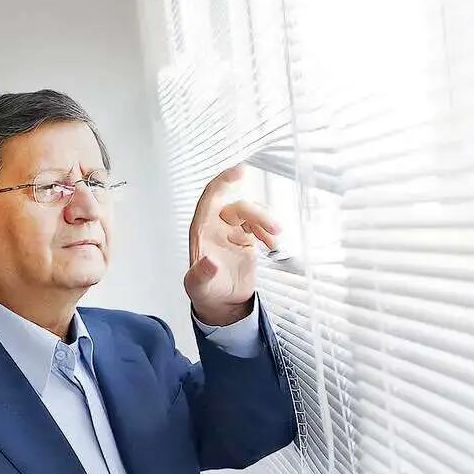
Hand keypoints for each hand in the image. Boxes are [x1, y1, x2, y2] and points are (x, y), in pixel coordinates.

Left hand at [184, 164, 280, 325]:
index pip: (211, 197)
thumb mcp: (198, 287)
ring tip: (275, 240)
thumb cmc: (205, 292)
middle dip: (258, 214)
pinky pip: (260, 227)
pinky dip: (268, 234)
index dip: (224, 181)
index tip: (241, 171)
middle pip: (239, 207)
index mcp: (201, 229)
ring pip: (252, 215)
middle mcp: (216, 226)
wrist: (222, 303)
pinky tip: (272, 246)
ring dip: (266, 222)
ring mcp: (232, 231)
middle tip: (273, 229)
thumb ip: (201, 274)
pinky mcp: (246, 238)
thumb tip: (209, 262)